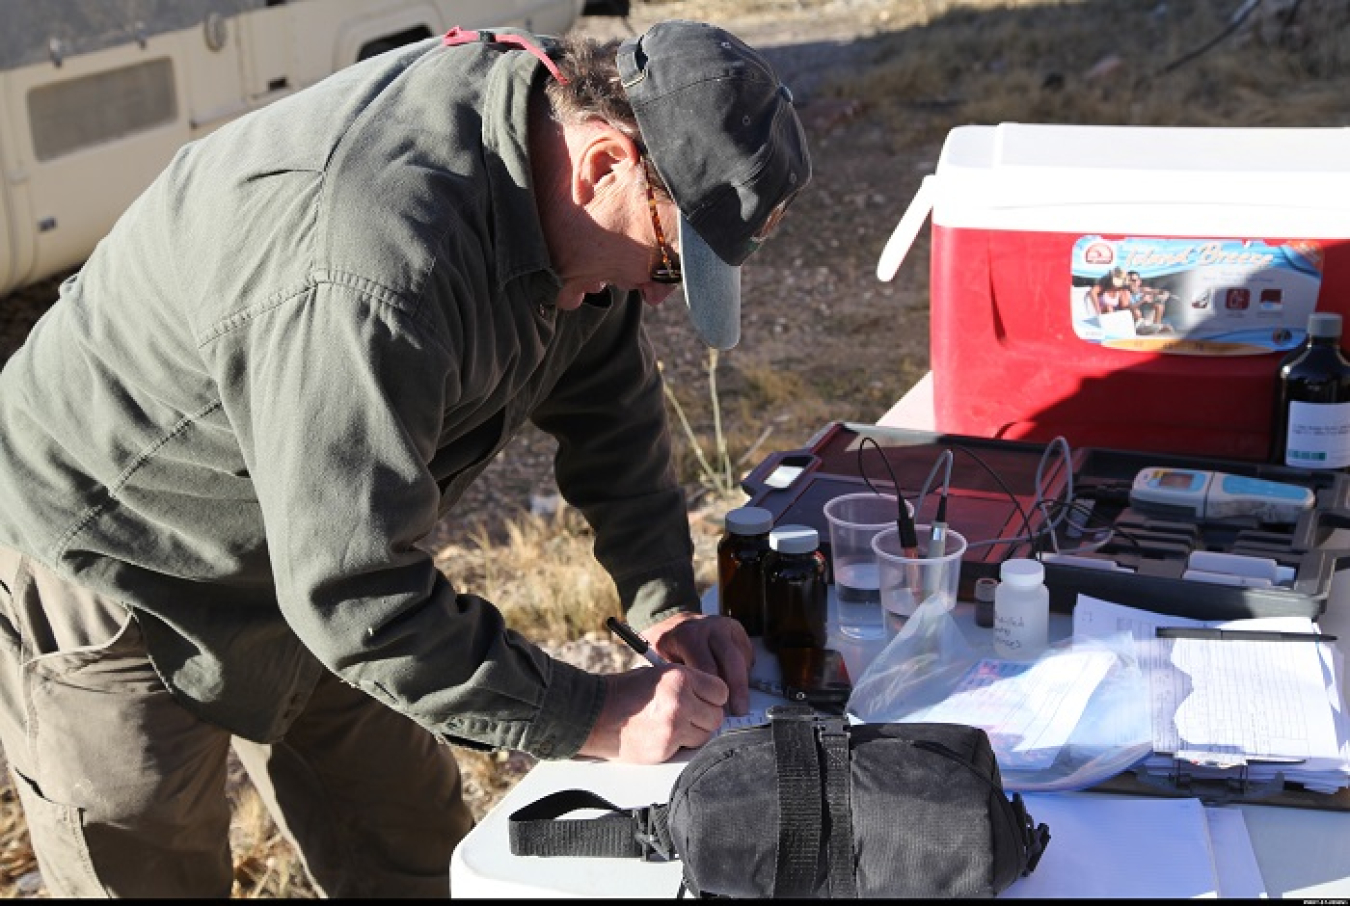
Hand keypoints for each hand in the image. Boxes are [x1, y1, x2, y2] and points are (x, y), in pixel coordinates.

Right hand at [577, 663, 728, 762]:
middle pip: (716, 716)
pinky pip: (688, 748)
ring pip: (706, 735)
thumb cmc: (623, 692)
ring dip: (695, 732)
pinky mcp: (665, 748)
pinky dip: (680, 744)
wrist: (593, 712)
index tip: (707, 700)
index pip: (720, 691)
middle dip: (706, 716)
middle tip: (691, 714)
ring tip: (675, 724)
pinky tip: (663, 735)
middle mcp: (680, 700)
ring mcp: (673, 726)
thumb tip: (712, 698)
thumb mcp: (658, 675)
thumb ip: (687, 684)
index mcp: (679, 677)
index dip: (714, 696)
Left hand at [644, 612, 753, 715]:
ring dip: (743, 681)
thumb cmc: (666, 648)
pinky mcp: (735, 629)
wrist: (671, 625)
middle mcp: (708, 627)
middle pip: (731, 660)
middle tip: (739, 710)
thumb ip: (679, 679)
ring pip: (741, 656)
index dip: (713, 691)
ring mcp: (724, 626)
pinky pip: (746, 652)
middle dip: (737, 688)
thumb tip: (695, 704)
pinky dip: (746, 669)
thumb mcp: (661, 662)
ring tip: (740, 702)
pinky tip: (738, 683)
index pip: (707, 667)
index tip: (716, 708)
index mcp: (688, 636)